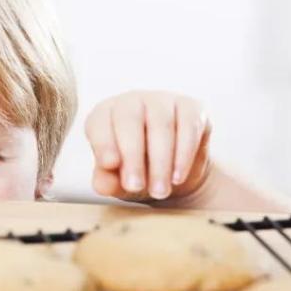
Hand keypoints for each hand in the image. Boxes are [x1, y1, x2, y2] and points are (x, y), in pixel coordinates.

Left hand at [84, 91, 210, 200]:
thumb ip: (107, 180)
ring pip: (161, 124)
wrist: (174, 173)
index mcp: (105, 114)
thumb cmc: (137, 170)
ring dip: (161, 162)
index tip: (110, 164)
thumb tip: (102, 185)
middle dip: (133, 156)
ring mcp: (162, 100)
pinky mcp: (191, 107)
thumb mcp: (118, 180)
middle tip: (136, 186)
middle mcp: (131, 101)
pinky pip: (189, 127)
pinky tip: (177, 177)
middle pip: (129, 120)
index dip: (103, 142)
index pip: (99, 122)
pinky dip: (183, 155)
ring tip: (159, 191)